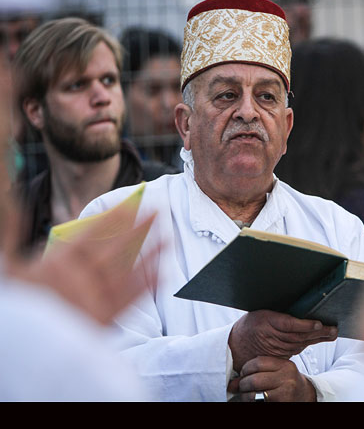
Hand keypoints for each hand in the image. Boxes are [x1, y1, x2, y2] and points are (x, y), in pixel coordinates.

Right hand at [2, 200, 161, 325]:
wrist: (20, 348)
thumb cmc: (15, 304)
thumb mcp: (9, 266)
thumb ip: (13, 228)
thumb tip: (11, 195)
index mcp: (58, 263)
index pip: (92, 233)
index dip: (114, 217)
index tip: (132, 204)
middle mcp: (81, 279)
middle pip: (116, 249)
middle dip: (139, 229)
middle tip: (160, 212)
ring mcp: (94, 300)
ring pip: (129, 272)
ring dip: (150, 255)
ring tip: (169, 239)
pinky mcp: (103, 320)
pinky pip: (130, 300)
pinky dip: (147, 286)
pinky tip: (164, 274)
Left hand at [227, 356, 316, 401]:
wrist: (305, 396)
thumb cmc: (287, 383)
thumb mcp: (277, 372)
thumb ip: (257, 372)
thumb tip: (232, 383)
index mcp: (285, 365)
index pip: (258, 362)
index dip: (246, 368)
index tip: (243, 373)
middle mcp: (287, 378)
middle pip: (254, 379)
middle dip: (243, 384)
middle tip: (242, 386)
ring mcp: (285, 392)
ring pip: (254, 394)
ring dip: (245, 396)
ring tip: (246, 395)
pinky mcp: (281, 404)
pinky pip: (259, 403)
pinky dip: (251, 402)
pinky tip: (254, 401)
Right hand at [228, 309, 336, 371]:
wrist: (237, 344)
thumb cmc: (251, 323)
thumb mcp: (262, 311)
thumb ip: (278, 310)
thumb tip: (299, 299)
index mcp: (268, 322)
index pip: (290, 325)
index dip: (305, 325)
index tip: (319, 323)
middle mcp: (273, 337)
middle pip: (299, 336)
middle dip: (318, 333)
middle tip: (333, 329)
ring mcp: (277, 348)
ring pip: (301, 344)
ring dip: (317, 339)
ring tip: (332, 333)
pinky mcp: (280, 355)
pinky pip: (297, 350)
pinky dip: (309, 344)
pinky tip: (319, 339)